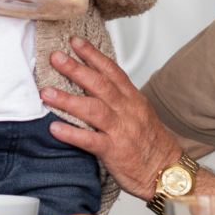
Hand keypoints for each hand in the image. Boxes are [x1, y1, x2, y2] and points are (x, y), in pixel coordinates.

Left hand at [40, 38, 181, 199]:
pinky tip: (55, 128)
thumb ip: (119, 99)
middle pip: (100, 84)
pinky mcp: (115, 152)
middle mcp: (127, 111)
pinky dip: (72, 133)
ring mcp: (121, 130)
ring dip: (68, 99)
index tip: (76, 43)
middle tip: (56, 58)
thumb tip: (95, 86)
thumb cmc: (152, 145)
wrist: (167, 172)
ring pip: (93, 109)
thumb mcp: (140, 114)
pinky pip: (91, 141)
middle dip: (76, 69)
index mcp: (133, 100)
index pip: (112, 71)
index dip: (93, 55)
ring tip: (47, 92)